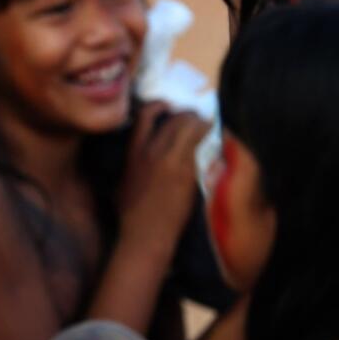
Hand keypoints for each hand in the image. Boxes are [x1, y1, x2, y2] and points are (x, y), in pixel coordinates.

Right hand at [119, 102, 208, 249]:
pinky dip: (210, 136)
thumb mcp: (122, 182)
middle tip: (196, 118)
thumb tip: (138, 155)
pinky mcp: (186, 170)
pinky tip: (215, 136)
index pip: (145, 116)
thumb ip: (132, 163)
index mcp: (133, 152)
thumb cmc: (131, 214)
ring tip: (207, 125)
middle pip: (173, 118)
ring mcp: (169, 160)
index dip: (159, 105)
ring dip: (201, 122)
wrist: (145, 234)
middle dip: (187, 115)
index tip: (169, 106)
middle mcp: (150, 151)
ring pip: (189, 126)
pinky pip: (201, 143)